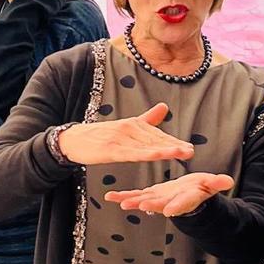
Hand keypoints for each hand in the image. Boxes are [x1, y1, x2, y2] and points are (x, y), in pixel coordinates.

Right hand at [59, 103, 193, 166]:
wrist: (72, 139)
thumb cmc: (99, 136)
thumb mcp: (124, 127)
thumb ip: (146, 119)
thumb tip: (164, 107)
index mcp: (133, 124)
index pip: (157, 135)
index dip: (173, 142)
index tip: (189, 148)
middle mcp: (128, 129)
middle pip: (154, 140)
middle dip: (173, 146)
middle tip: (190, 152)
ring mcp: (119, 139)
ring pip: (145, 146)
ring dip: (164, 149)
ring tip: (181, 153)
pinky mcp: (110, 149)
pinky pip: (131, 153)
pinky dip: (145, 154)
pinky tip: (157, 155)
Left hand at [105, 172, 233, 216]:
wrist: (190, 195)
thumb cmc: (202, 189)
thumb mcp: (211, 185)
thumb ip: (217, 183)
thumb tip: (228, 181)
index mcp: (185, 200)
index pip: (183, 204)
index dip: (177, 206)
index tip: (171, 210)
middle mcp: (170, 202)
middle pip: (160, 204)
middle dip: (151, 204)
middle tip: (141, 205)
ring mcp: (158, 200)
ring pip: (144, 201)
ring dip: (132, 201)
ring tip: (120, 202)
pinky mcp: (149, 196)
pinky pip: (134, 196)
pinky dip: (123, 196)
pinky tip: (109, 196)